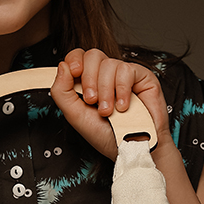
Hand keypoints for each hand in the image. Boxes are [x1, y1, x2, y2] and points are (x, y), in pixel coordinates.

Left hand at [50, 48, 173, 159]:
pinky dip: (122, 89)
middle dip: (89, 78)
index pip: (78, 57)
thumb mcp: (75, 116)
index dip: (74, 60)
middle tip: (91, 100)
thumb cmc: (105, 135)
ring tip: (107, 111)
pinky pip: (127, 70)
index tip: (74, 72)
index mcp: (88, 82)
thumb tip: (62, 66)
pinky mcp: (141, 77)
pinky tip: (122, 106)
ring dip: (105, 90)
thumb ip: (62, 92)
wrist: (129, 148)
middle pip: (93, 55)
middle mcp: (106, 76)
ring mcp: (124, 75)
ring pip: (109, 63)